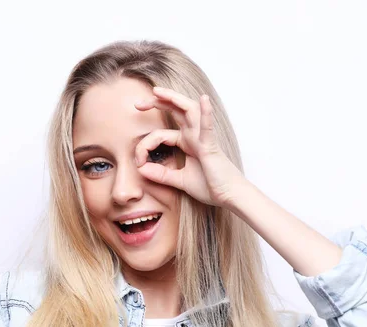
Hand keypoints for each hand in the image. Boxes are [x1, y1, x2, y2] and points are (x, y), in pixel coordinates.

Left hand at [134, 86, 243, 207]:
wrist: (230, 196)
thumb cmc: (210, 186)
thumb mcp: (180, 180)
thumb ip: (161, 174)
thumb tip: (141, 170)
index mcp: (187, 142)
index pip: (160, 134)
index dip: (144, 146)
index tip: (138, 162)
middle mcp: (195, 135)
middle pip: (176, 111)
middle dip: (157, 102)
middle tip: (137, 103)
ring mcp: (203, 138)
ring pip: (189, 110)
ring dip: (174, 98)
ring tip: (157, 91)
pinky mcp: (211, 146)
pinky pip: (208, 127)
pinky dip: (206, 113)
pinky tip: (203, 99)